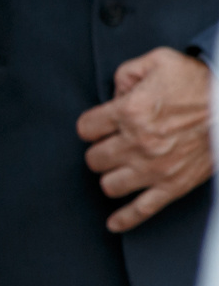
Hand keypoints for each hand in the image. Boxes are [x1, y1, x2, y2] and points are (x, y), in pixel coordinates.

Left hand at [78, 47, 214, 231]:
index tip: (100, 125)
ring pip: (109, 185)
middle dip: (100, 150)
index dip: (92, 126)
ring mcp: (155, 168)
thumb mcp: (158, 61)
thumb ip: (126, 74)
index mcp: (130, 112)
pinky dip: (125, 219)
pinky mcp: (174, 185)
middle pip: (94, 159)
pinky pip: (142, 209)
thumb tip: (114, 93)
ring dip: (112, 176)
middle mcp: (138, 143)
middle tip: (112, 145)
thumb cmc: (200, 83)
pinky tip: (114, 224)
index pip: (85, 129)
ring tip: (120, 167)